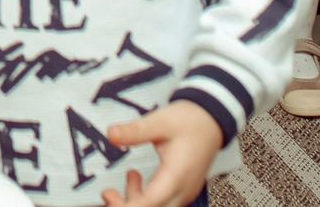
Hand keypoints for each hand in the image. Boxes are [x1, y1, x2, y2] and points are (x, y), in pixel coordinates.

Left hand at [98, 99, 223, 206]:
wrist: (211, 120)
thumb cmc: (191, 122)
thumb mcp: (159, 122)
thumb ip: (135, 130)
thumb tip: (112, 134)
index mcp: (177, 175)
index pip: (152, 202)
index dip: (129, 205)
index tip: (111, 197)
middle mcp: (182, 189)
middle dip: (129, 205)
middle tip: (108, 193)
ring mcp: (183, 191)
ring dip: (136, 200)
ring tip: (126, 177)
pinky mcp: (181, 189)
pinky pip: (161, 201)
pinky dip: (144, 196)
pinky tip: (134, 178)